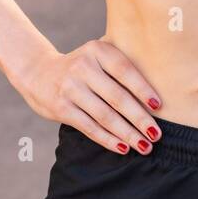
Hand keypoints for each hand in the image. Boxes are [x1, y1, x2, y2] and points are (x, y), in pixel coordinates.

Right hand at [17, 39, 164, 156]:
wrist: (38, 72)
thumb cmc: (81, 66)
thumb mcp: (97, 55)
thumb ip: (120, 65)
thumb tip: (157, 94)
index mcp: (97, 50)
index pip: (124, 70)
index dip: (143, 89)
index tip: (159, 106)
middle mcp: (83, 67)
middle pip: (117, 97)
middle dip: (139, 118)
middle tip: (157, 135)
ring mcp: (70, 88)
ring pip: (104, 115)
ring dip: (127, 133)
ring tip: (144, 146)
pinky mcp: (61, 107)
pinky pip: (89, 127)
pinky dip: (108, 139)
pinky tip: (123, 148)